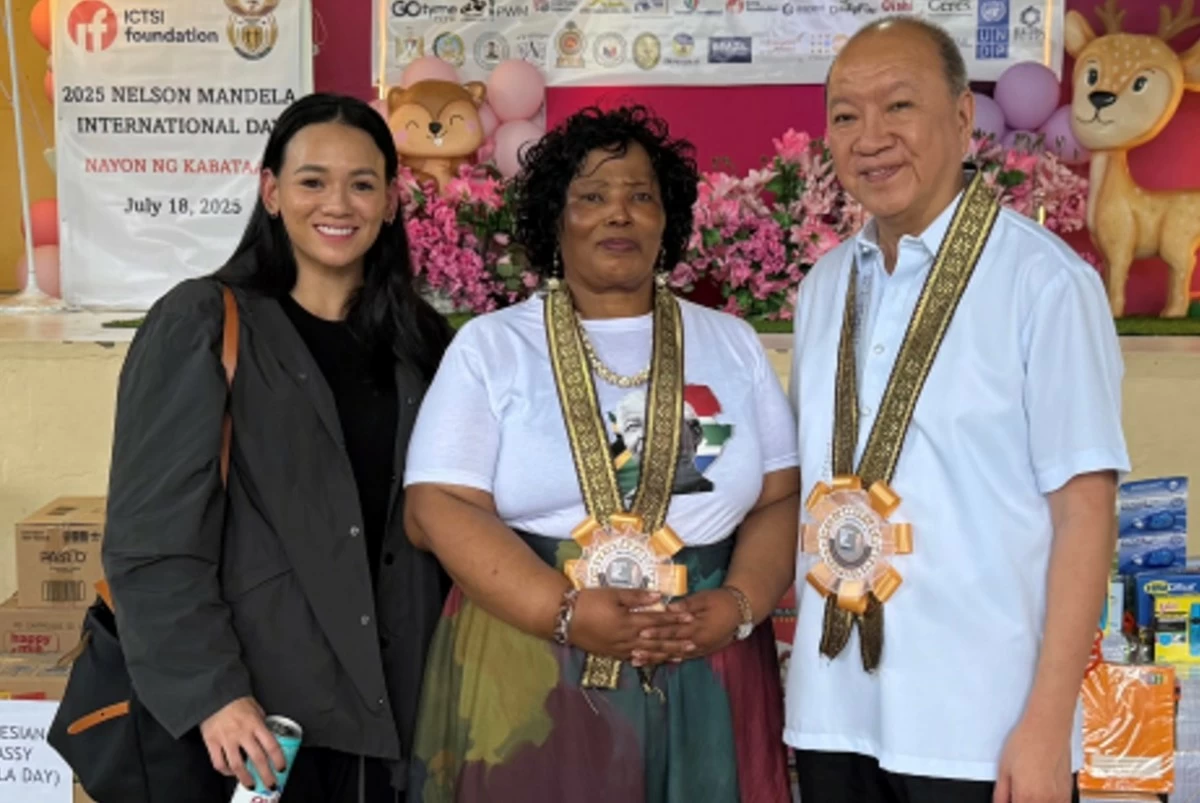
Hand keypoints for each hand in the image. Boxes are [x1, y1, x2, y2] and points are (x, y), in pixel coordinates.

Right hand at [199, 696, 286, 789]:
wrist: (214, 693)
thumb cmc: (236, 699)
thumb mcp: (256, 707)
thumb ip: (261, 722)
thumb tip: (267, 733)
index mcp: (255, 724)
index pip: (271, 745)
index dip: (278, 759)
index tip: (281, 768)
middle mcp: (242, 733)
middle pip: (257, 759)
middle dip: (266, 775)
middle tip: (270, 784)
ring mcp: (226, 739)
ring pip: (237, 765)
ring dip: (245, 778)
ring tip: (250, 784)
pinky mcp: (212, 742)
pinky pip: (219, 762)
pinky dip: (225, 771)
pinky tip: (231, 772)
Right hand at [567, 588, 692, 664]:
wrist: (564, 618)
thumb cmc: (589, 601)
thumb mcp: (612, 593)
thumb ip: (636, 596)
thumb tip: (659, 597)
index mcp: (629, 621)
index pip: (657, 621)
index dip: (675, 620)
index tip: (691, 619)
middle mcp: (627, 638)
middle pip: (656, 641)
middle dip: (676, 642)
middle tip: (694, 644)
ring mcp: (619, 648)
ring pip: (647, 653)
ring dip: (665, 654)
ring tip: (680, 656)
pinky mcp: (611, 653)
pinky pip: (633, 659)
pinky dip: (646, 661)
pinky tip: (654, 662)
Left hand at [634, 589, 742, 664]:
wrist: (740, 612)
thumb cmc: (721, 601)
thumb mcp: (705, 598)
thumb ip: (688, 604)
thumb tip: (669, 607)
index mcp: (696, 628)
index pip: (672, 631)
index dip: (656, 633)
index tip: (640, 634)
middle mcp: (696, 642)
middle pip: (670, 646)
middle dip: (651, 650)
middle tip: (633, 654)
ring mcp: (698, 648)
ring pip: (673, 655)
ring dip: (656, 658)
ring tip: (639, 662)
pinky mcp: (701, 650)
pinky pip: (682, 657)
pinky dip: (669, 660)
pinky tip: (658, 662)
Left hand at [993, 715, 1073, 802]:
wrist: (1048, 726)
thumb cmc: (1026, 741)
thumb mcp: (1003, 768)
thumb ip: (1001, 793)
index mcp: (1026, 796)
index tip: (1006, 800)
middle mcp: (1045, 800)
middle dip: (1020, 801)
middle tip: (1015, 793)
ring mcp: (1060, 798)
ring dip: (1034, 802)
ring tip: (1028, 791)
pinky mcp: (1068, 792)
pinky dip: (1047, 801)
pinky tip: (1040, 792)